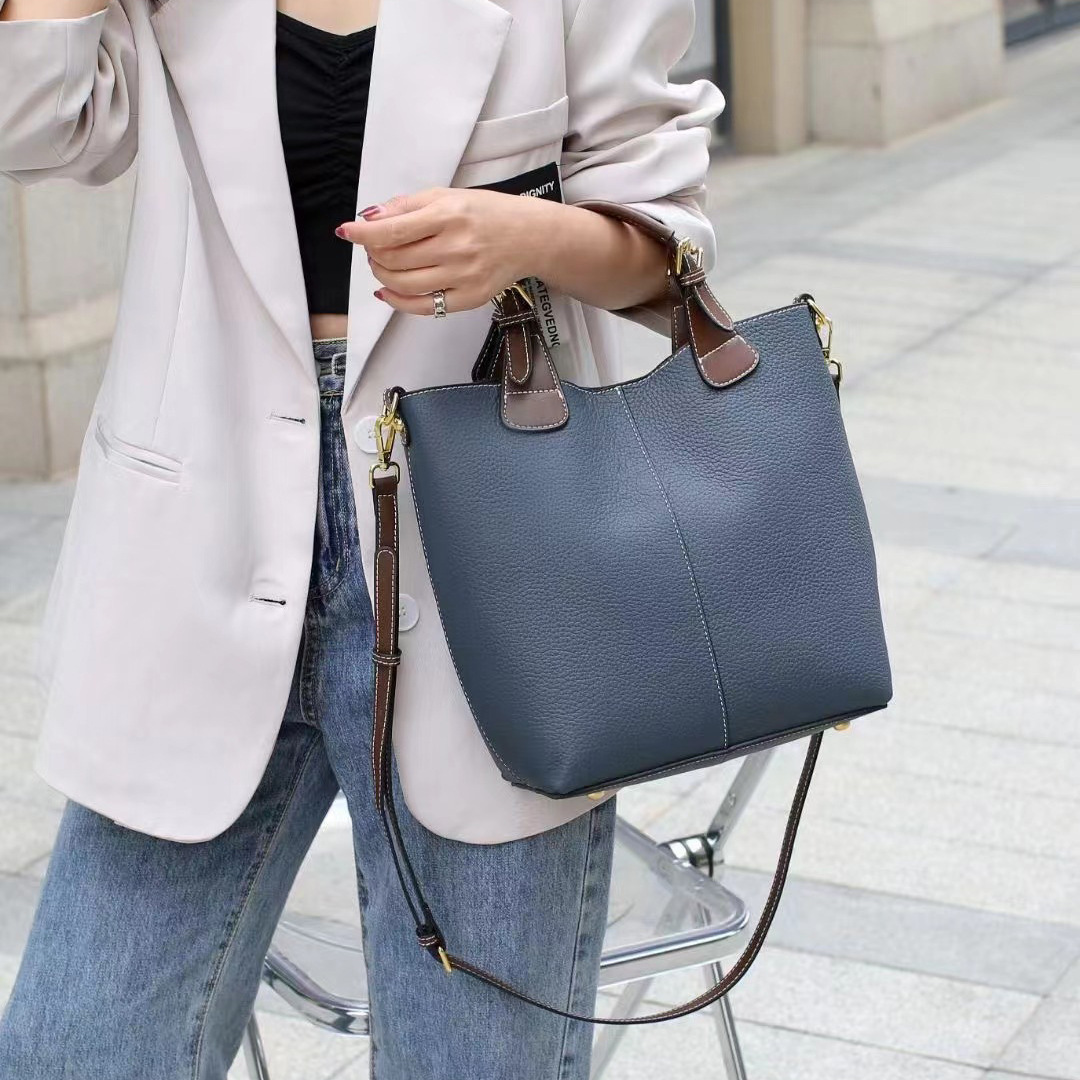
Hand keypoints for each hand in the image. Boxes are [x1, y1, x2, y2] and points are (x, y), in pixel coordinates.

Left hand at [336, 187, 547, 315]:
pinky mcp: (469, 298)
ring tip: (382, 265)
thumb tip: (369, 217)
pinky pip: (424, 307)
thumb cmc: (486, 214)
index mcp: (448, 215)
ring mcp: (463, 275)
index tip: (346, 232)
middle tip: (373, 247)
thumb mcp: (447, 196)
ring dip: (382, 275)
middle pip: (394, 259)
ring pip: (404, 284)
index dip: (363, 233)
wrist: (529, 237)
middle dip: (373, 254)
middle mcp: (456, 247)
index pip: (393, 229)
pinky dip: (397, 301)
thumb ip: (407, 205)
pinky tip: (387, 292)